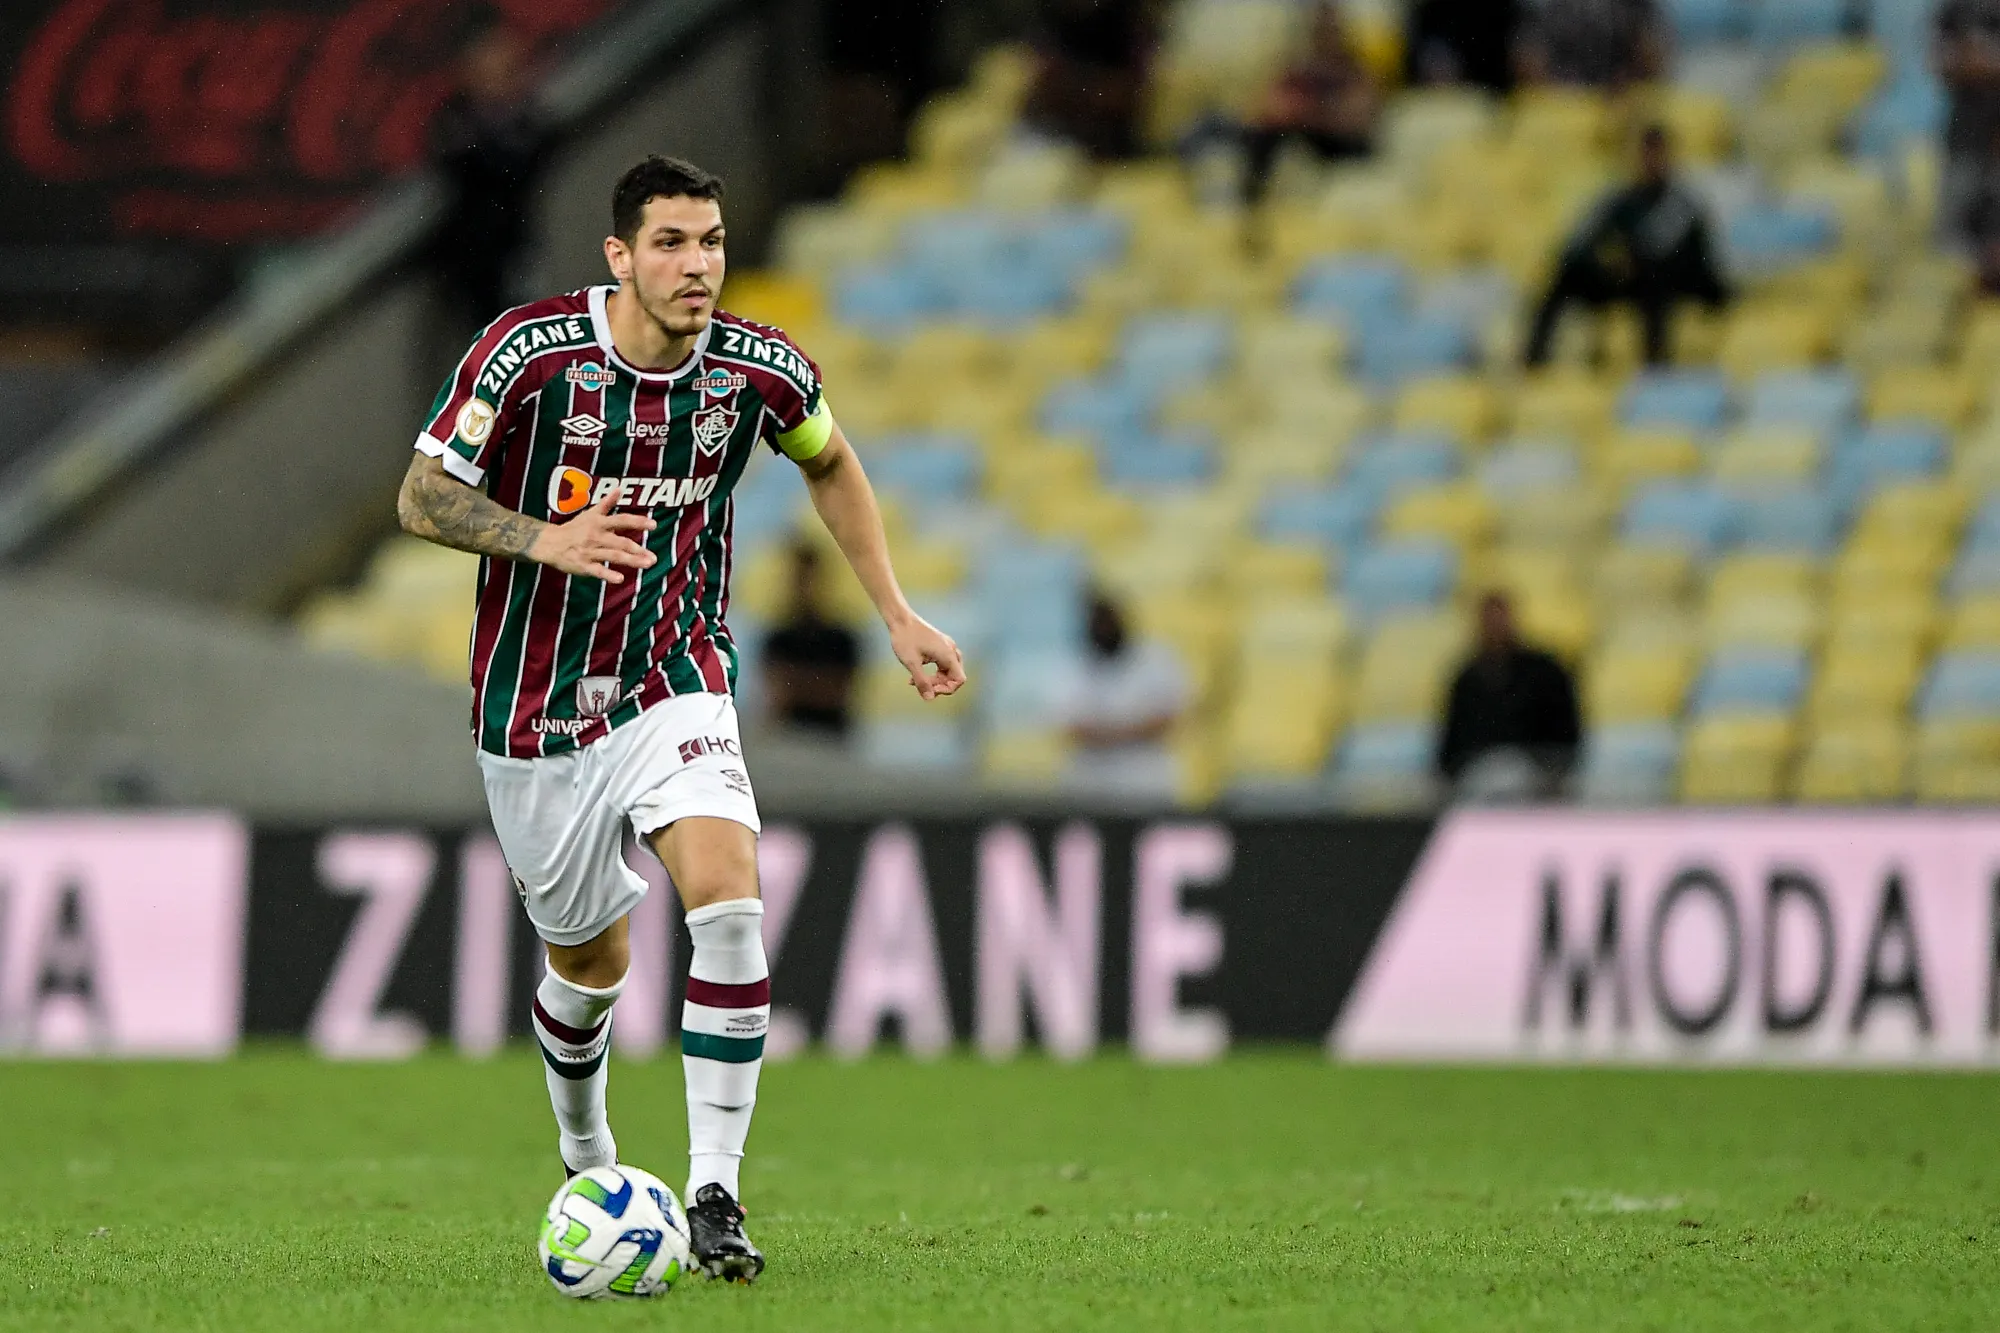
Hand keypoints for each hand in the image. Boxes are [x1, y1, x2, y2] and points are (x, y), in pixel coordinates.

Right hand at [527, 491, 656, 583]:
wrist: (550, 543)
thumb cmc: (573, 528)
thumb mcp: (590, 513)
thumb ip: (607, 503)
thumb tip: (619, 488)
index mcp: (599, 523)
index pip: (621, 520)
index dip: (638, 522)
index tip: (653, 525)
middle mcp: (595, 536)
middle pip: (620, 542)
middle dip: (638, 549)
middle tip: (654, 557)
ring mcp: (589, 551)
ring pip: (613, 556)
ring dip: (631, 561)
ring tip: (647, 564)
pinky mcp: (583, 566)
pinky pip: (597, 571)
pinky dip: (608, 575)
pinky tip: (620, 579)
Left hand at [890, 613, 965, 700]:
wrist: (900, 618)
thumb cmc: (905, 639)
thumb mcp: (912, 663)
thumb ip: (922, 682)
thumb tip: (929, 699)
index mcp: (948, 654)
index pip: (959, 679)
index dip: (948, 689)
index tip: (931, 690)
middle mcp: (950, 649)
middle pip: (954, 675)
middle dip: (939, 685)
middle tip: (921, 686)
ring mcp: (945, 646)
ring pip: (947, 670)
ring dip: (934, 679)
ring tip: (915, 681)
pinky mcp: (939, 644)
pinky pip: (941, 662)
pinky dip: (932, 671)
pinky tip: (915, 673)